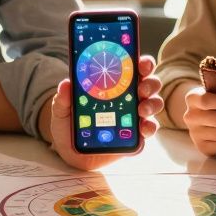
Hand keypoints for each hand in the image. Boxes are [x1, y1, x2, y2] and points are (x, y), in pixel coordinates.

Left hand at [47, 54, 163, 171]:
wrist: (71, 153)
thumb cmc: (69, 124)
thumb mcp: (62, 110)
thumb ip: (63, 98)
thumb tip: (65, 84)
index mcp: (115, 84)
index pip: (134, 68)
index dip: (143, 63)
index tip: (142, 63)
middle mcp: (130, 98)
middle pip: (149, 84)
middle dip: (150, 83)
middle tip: (141, 88)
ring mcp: (134, 117)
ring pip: (153, 105)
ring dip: (152, 104)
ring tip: (142, 109)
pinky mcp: (136, 136)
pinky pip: (148, 130)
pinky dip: (149, 128)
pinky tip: (142, 129)